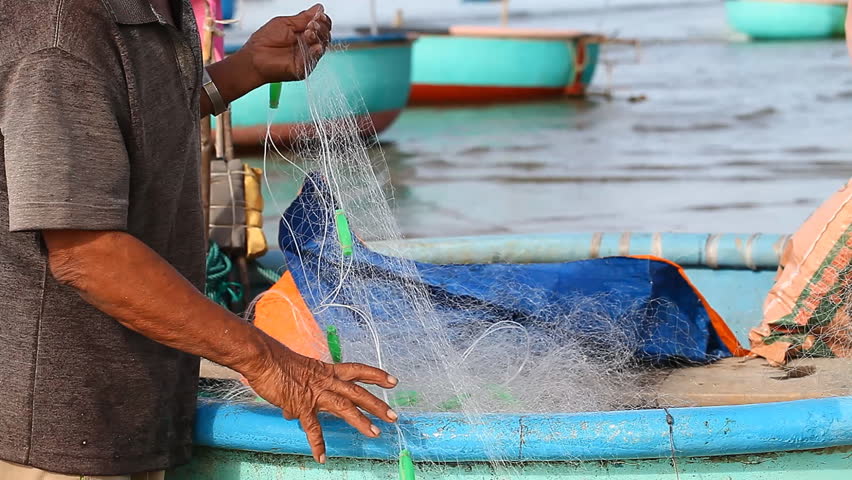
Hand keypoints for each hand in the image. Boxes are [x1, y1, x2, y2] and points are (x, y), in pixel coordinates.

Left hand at [236, 4, 331, 84]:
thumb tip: (319, 8)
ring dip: (318, 37)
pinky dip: (317, 51)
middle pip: (325, 35)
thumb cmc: (264, 41)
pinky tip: (315, 46)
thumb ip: (303, 17)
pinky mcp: (304, 67)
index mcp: (303, 33)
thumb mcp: (285, 23)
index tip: (318, 16)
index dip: (323, 20)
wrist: (254, 58)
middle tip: (312, 25)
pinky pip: (315, 59)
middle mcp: (307, 45)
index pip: (321, 26)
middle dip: (321, 27)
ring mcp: (306, 56)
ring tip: (309, 32)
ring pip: (322, 46)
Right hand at [242, 333, 397, 463]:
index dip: (376, 376)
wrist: (263, 358)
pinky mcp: (302, 405)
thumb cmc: (276, 362)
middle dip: (377, 404)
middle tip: (393, 415)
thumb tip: (292, 413)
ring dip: (361, 421)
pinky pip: (313, 428)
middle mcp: (326, 381)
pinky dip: (317, 444)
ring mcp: (316, 394)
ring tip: (375, 433)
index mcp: (327, 371)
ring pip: (345, 407)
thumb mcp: (296, 375)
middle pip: (358, 392)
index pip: (358, 371)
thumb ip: (299, 396)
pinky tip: (322, 457)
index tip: (393, 381)